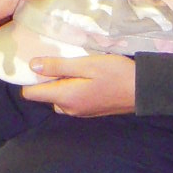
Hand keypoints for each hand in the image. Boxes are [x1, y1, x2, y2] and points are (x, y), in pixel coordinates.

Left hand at [22, 53, 136, 116]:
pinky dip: (72, 89)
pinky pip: (71, 100)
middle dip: (48, 80)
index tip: (36, 62)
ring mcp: (80, 112)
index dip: (29, 78)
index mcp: (65, 97)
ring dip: (61, 84)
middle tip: (60, 60)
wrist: (143, 90)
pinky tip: (85, 76)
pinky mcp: (89, 111)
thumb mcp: (86, 64)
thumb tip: (32, 65)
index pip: (32, 94)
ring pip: (59, 98)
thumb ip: (58, 66)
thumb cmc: (115, 73)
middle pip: (45, 95)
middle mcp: (69, 109)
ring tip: (74, 66)